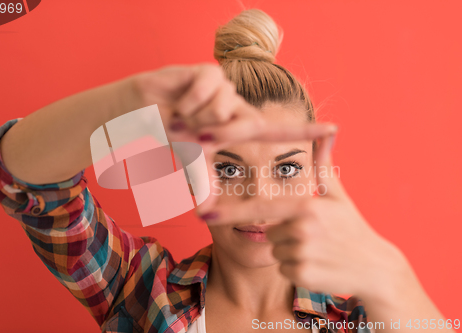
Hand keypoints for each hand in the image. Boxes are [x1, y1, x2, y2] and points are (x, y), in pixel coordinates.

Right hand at [127, 63, 338, 210]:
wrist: (140, 110)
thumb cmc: (169, 134)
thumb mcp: (190, 162)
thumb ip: (203, 182)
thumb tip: (207, 213)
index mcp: (238, 128)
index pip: (277, 133)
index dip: (305, 132)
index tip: (334, 130)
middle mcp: (237, 107)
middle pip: (248, 124)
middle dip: (220, 134)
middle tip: (191, 134)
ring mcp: (225, 88)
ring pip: (225, 107)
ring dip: (197, 118)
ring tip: (180, 116)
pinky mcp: (208, 71)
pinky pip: (208, 87)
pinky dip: (190, 100)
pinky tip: (178, 103)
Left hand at [199, 133, 406, 297]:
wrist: (376, 268)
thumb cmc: (353, 228)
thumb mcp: (338, 196)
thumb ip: (324, 164)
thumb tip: (328, 131)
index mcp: (306, 205)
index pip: (260, 208)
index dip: (231, 210)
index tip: (203, 213)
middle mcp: (301, 228)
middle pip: (268, 231)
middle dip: (284, 234)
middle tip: (313, 236)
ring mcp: (301, 253)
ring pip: (274, 251)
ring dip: (290, 252)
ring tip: (318, 250)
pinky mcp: (302, 276)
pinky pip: (283, 269)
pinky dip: (296, 269)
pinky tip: (318, 265)